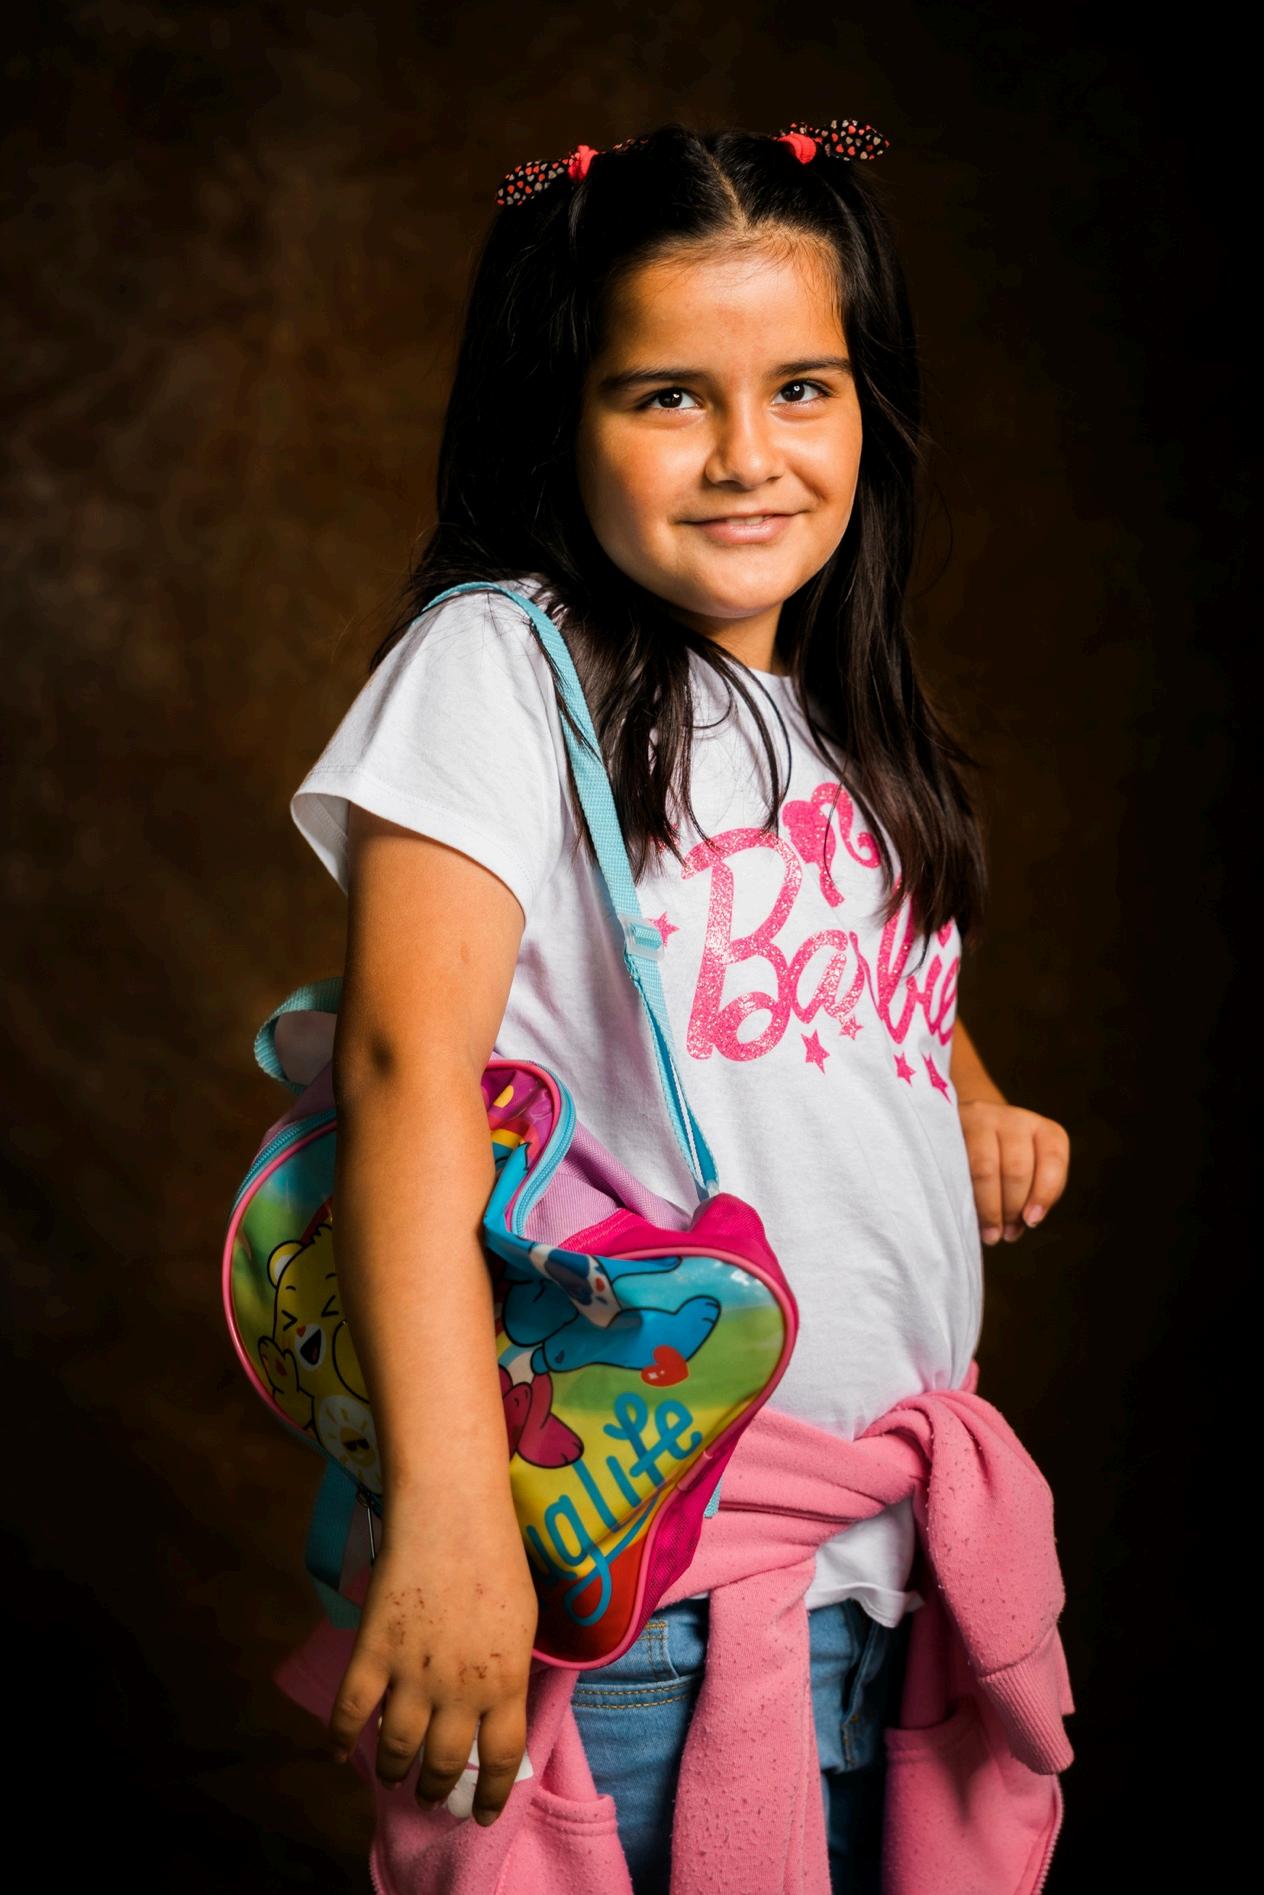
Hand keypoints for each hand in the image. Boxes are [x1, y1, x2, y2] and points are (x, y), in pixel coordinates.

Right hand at [327, 1494, 539, 1824]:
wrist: (451, 1512)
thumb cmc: (497, 1555)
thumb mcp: (521, 1621)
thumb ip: (508, 1669)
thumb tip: (496, 1705)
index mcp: (505, 1681)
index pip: (500, 1759)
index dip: (491, 1794)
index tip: (483, 1814)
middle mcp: (459, 1690)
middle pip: (444, 1762)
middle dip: (437, 1788)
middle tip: (432, 1796)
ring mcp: (412, 1674)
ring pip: (398, 1749)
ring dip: (395, 1771)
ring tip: (394, 1775)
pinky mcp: (372, 1652)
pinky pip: (351, 1713)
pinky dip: (340, 1739)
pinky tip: (338, 1753)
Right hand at [958, 1100, 1069, 1245]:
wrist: (970, 1128)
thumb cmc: (1005, 1161)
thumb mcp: (1030, 1172)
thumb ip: (1031, 1196)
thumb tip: (1014, 1229)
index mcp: (1044, 1131)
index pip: (1052, 1159)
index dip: (1044, 1194)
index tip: (1031, 1221)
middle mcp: (1015, 1119)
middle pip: (1017, 1168)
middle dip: (1011, 1208)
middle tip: (1003, 1234)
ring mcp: (982, 1118)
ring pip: (986, 1168)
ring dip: (988, 1208)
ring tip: (988, 1233)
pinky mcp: (953, 1125)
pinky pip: (957, 1164)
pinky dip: (963, 1194)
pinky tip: (966, 1212)